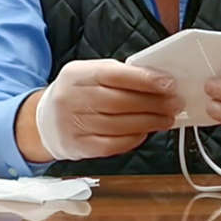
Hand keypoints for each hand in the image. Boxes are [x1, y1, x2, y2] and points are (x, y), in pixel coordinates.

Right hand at [28, 59, 181, 161]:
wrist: (45, 121)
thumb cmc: (78, 94)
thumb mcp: (91, 74)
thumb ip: (119, 75)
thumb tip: (157, 81)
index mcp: (77, 74)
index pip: (115, 75)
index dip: (145, 80)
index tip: (169, 84)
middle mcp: (72, 98)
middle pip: (120, 102)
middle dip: (153, 103)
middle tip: (174, 103)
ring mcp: (73, 124)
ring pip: (119, 125)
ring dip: (149, 122)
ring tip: (166, 119)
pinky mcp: (78, 146)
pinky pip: (112, 144)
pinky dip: (133, 139)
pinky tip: (146, 132)